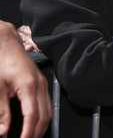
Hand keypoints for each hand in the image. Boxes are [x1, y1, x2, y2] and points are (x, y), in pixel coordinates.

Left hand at [0, 21, 50, 137]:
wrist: (6, 44)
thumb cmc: (1, 62)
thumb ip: (1, 111)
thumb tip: (3, 130)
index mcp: (29, 86)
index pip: (32, 116)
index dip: (28, 132)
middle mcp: (40, 85)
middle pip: (45, 115)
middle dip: (36, 132)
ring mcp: (43, 84)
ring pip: (49, 111)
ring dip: (41, 126)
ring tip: (31, 136)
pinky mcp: (42, 83)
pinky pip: (47, 104)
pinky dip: (42, 117)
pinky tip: (34, 123)